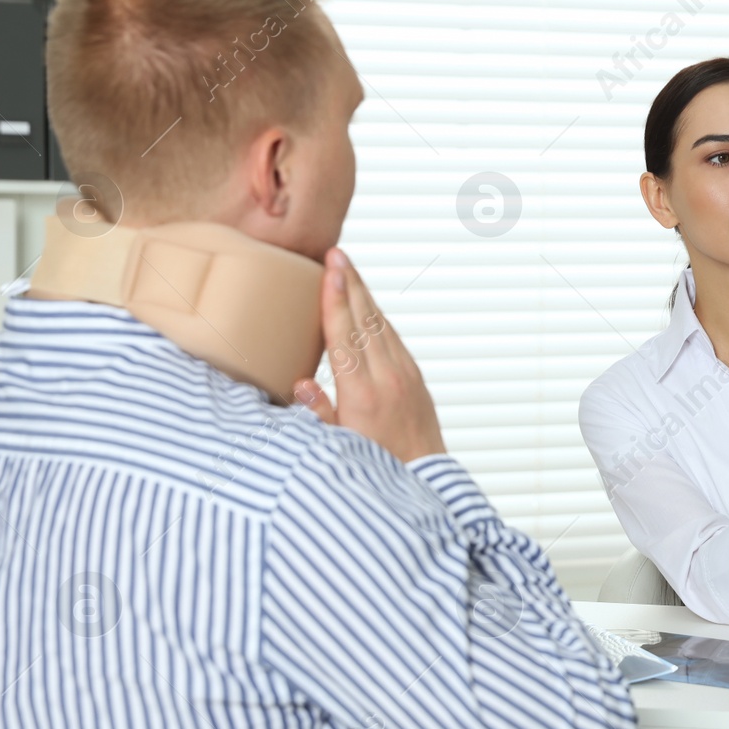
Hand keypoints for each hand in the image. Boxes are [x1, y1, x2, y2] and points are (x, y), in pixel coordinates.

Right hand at [293, 247, 446, 462]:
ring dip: (363, 294)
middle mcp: (387, 377)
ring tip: (348, 269)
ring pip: (380, 324)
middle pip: (364, 319)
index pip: (344, 335)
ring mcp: (404, 374)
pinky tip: (367, 305)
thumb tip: (303, 381)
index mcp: (361, 393)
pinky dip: (377, 316)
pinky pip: (393, 338)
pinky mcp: (415, 376)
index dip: (334, 299)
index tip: (330, 270)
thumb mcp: (340, 446)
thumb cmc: (376, 465)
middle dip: (349, 284)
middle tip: (337, 253)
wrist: (425, 475)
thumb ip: (319, 413)